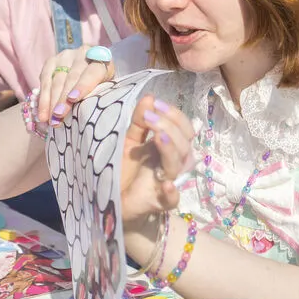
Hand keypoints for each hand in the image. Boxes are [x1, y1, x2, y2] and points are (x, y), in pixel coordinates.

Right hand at [37, 45, 115, 125]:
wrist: (89, 70)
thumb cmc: (100, 86)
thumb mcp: (105, 89)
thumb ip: (97, 96)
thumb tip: (84, 114)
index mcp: (102, 60)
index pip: (92, 72)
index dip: (82, 85)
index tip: (73, 99)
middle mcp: (83, 54)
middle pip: (72, 77)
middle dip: (63, 98)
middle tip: (58, 116)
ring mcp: (65, 56)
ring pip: (56, 80)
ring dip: (51, 101)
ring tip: (49, 119)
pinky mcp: (51, 61)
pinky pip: (44, 80)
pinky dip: (43, 98)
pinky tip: (42, 112)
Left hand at [121, 95, 194, 224]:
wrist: (113, 199)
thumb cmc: (126, 170)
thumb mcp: (129, 141)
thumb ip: (139, 122)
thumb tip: (149, 97)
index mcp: (170, 147)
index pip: (184, 128)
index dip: (174, 115)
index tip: (156, 104)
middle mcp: (173, 163)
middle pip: (184, 144)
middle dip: (170, 127)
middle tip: (149, 118)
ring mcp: (168, 182)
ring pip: (179, 165)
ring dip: (171, 149)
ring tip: (158, 136)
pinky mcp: (158, 202)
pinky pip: (172, 200)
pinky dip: (172, 193)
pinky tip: (167, 184)